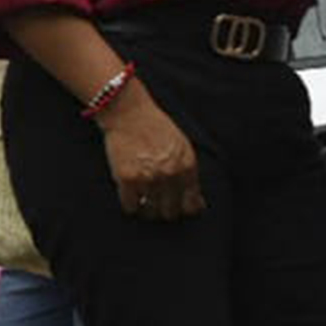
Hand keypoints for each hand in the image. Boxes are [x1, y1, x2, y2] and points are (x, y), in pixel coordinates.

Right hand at [99, 85, 205, 220]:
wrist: (129, 113)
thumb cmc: (156, 128)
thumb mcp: (182, 148)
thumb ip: (190, 175)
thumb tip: (198, 205)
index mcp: (187, 167)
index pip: (191, 205)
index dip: (183, 209)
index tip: (175, 206)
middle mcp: (170, 175)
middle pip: (170, 212)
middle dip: (164, 210)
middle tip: (156, 203)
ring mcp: (148, 177)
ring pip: (150, 212)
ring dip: (146, 209)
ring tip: (142, 200)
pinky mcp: (127, 178)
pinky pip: (130, 206)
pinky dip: (130, 205)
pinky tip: (130, 195)